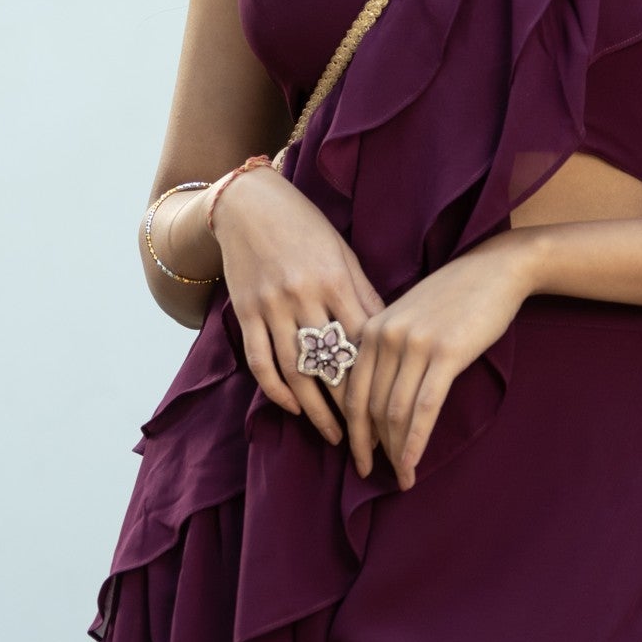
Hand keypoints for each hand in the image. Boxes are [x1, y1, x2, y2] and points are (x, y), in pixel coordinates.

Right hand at [206, 167, 385, 451]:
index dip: (379, 379)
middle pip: (331, 363)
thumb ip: (363, 294)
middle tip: (370, 438)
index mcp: (336, 279)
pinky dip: (275, 389)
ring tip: (335, 434)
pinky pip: (259, 359)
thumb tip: (389, 335)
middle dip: (352, 405)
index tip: (395, 408)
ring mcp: (271, 305)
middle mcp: (303, 295)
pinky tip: (293, 408)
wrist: (249, 203)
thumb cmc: (305, 227)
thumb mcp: (343, 253)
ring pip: (296, 369)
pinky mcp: (245, 311)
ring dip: (316, 408)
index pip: (363, 342)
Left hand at [344, 232, 534, 490]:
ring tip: (402, 476)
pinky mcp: (446, 353)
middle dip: (371, 447)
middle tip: (374, 474)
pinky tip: (413, 463)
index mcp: (372, 328)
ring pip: (395, 411)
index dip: (353, 430)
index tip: (358, 455)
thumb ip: (388, 348)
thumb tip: (379, 398)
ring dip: (395, 451)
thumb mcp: (409, 315)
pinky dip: (415, 441)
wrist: (495, 269)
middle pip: (370, 406)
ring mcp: (415, 345)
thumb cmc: (455, 295)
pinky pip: (424, 407)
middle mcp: (386, 336)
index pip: (352, 390)